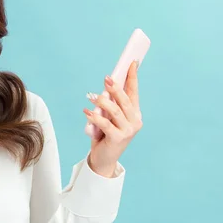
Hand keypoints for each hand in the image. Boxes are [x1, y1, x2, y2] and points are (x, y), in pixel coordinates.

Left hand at [83, 61, 142, 176]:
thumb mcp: (110, 116)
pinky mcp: (118, 139)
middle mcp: (135, 121)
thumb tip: (106, 85)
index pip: (134, 92)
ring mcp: (128, 131)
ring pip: (116, 111)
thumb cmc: (106, 134)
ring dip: (103, 102)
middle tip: (107, 78)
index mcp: (135, 114)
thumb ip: (111, 104)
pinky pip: (105, 124)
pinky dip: (95, 117)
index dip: (133, 77)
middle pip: (125, 100)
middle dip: (116, 88)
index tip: (132, 63)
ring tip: (92, 96)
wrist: (104, 159)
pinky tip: (87, 111)